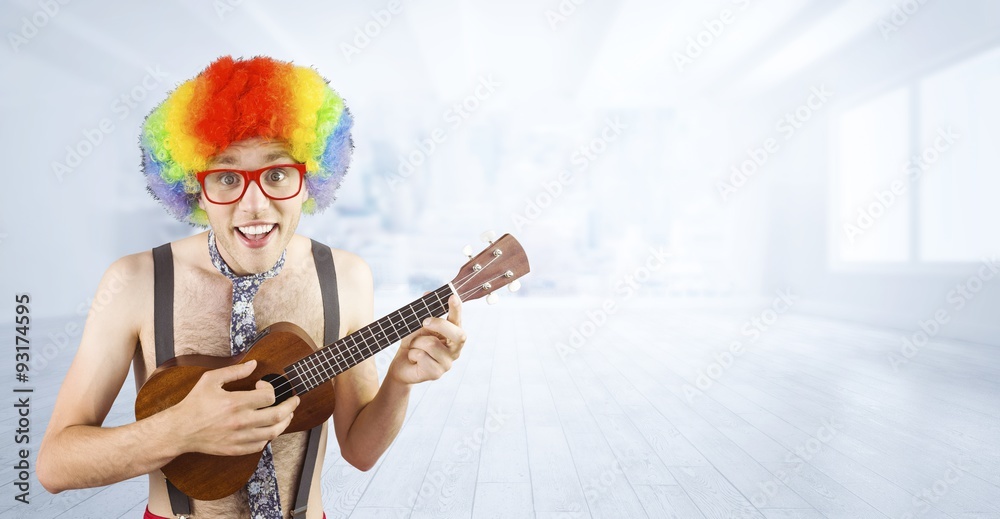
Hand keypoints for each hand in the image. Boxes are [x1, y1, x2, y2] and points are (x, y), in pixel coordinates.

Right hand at [170, 360, 299, 456]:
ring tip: (287, 414)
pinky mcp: (236, 449)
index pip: (269, 397)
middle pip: (277, 415)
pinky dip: (269, 436)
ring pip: (273, 432)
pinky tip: (269, 428)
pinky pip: (261, 445)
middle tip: (294, 400)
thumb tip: (254, 364)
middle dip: (291, 406)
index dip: (271, 388)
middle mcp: (240, 421)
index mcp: (235, 402)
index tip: (263, 386)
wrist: (180, 430)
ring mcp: (239, 437)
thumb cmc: (194, 403)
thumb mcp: (211, 380)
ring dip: (285, 422)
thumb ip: (234, 371)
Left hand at [388, 294, 466, 385]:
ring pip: (431, 344)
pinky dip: (412, 353)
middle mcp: (455, 349)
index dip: (456, 308)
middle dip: (439, 325)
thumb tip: (427, 293)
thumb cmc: (413, 343)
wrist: (401, 365)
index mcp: (453, 335)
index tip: (452, 296)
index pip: (458, 320)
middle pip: (456, 334)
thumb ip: (424, 311)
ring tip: (414, 347)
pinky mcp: (436, 373)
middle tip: (424, 322)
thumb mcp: (417, 325)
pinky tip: (413, 358)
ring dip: (416, 342)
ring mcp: (447, 363)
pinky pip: (421, 356)